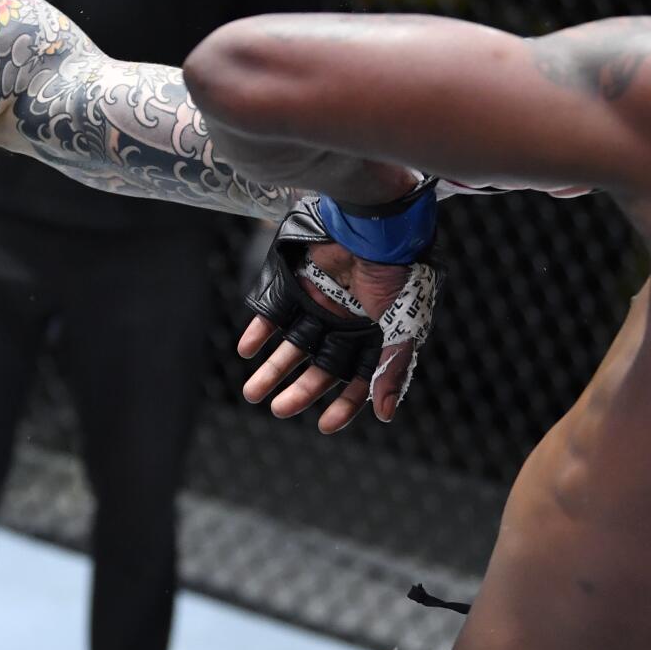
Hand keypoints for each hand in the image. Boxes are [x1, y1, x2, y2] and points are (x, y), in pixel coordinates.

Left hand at [238, 241, 423, 431]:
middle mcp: (347, 323)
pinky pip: (274, 312)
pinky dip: (259, 331)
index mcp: (376, 336)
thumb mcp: (403, 326)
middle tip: (279, 409)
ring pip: (293, 345)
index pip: (358, 379)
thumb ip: (392, 368)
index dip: (343, 405)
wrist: (374, 224)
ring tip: (252, 391)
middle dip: (300, 391)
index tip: (323, 425)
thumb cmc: (398, 275)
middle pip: (320, 367)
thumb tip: (385, 415)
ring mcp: (321, 304)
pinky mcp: (298, 284)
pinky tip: (247, 351)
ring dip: (273, 369)